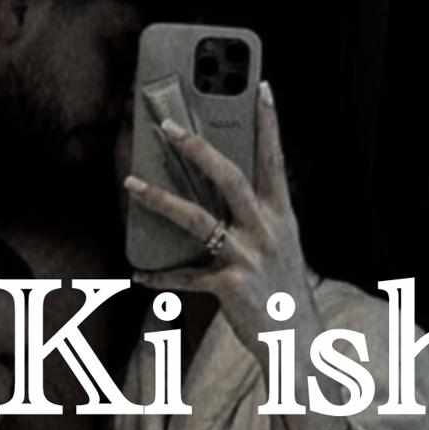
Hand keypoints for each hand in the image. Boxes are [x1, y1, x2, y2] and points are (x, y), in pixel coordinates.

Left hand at [123, 81, 313, 368]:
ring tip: (130, 184)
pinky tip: (138, 273)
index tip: (263, 87)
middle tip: (168, 126)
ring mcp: (247, 257)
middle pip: (229, 177)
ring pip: (197, 219)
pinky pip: (184, 276)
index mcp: (282, 216)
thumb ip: (258, 218)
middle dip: (197, 149)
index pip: (275, 160)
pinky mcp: (229, 286)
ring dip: (160, 200)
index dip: (269, 124)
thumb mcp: (281, 246)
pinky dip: (159, 276)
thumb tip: (222, 192)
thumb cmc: (284, 290)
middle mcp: (267, 230)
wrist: (298, 341)